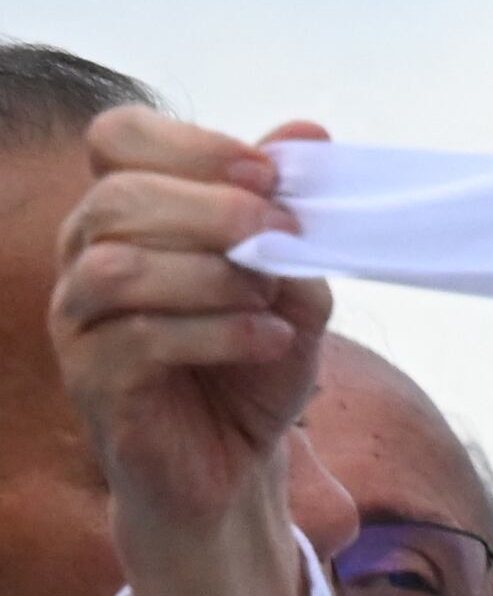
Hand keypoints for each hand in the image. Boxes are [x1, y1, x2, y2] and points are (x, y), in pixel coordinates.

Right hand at [49, 106, 334, 595]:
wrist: (238, 461)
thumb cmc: (256, 359)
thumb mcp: (294, 281)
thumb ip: (292, 216)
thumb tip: (309, 134)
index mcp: (130, 215)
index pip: (119, 140)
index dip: (191, 145)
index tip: (268, 173)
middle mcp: (88, 258)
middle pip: (119, 198)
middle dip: (213, 210)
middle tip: (282, 236)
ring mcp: (81, 322)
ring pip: (118, 266)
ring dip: (212, 275)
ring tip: (273, 300)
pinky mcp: (94, 383)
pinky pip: (139, 339)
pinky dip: (218, 332)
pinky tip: (269, 341)